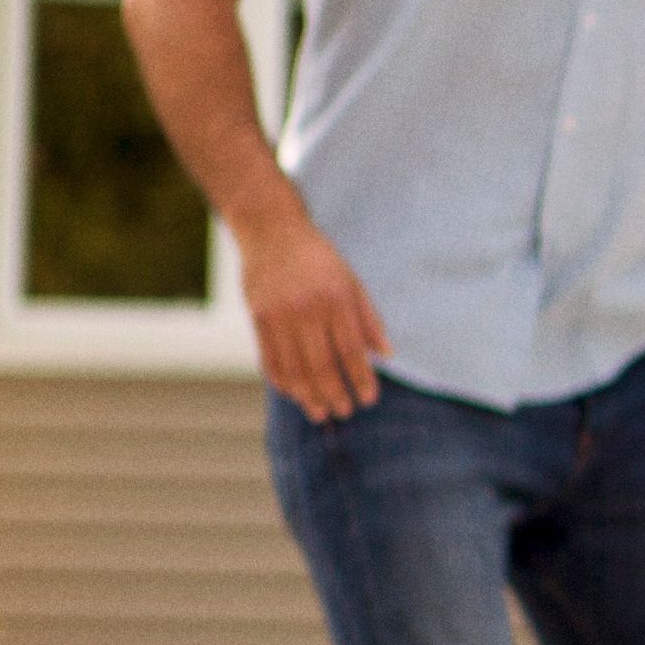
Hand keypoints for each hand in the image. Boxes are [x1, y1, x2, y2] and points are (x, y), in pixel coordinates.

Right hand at [241, 215, 389, 420]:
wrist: (272, 231)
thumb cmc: (319, 260)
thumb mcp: (352, 282)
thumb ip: (369, 319)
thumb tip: (387, 355)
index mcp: (335, 299)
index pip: (351, 350)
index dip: (361, 378)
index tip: (370, 399)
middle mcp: (306, 309)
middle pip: (321, 365)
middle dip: (334, 394)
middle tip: (344, 412)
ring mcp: (278, 314)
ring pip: (293, 367)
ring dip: (307, 396)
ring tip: (319, 413)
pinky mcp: (257, 317)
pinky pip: (269, 359)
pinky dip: (281, 381)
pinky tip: (293, 394)